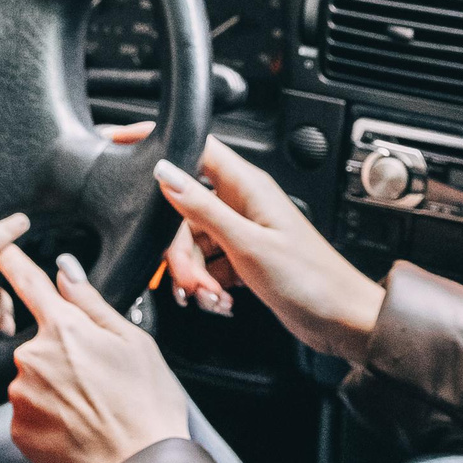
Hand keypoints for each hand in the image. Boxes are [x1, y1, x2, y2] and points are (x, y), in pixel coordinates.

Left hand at [0, 244, 188, 462]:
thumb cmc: (146, 406)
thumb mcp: (135, 342)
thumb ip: (92, 303)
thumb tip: (65, 271)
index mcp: (65, 328)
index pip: (30, 283)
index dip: (12, 261)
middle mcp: (34, 357)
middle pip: (40, 343)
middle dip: (63, 355)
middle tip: (98, 382)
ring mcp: (22, 395)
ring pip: (34, 380)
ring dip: (55, 388)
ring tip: (92, 412)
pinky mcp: (17, 429)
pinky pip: (29, 413)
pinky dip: (48, 417)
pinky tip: (76, 430)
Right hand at [154, 137, 386, 362]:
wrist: (342, 321)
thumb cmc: (311, 280)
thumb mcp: (248, 244)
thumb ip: (202, 208)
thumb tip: (165, 173)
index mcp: (246, 186)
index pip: (193, 147)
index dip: (157, 143)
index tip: (120, 142)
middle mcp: (242, 202)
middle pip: (183, 207)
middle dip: (178, 249)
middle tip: (188, 279)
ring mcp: (243, 229)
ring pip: (192, 239)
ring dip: (193, 272)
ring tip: (209, 296)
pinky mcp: (244, 256)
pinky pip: (207, 261)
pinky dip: (206, 283)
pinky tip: (218, 299)